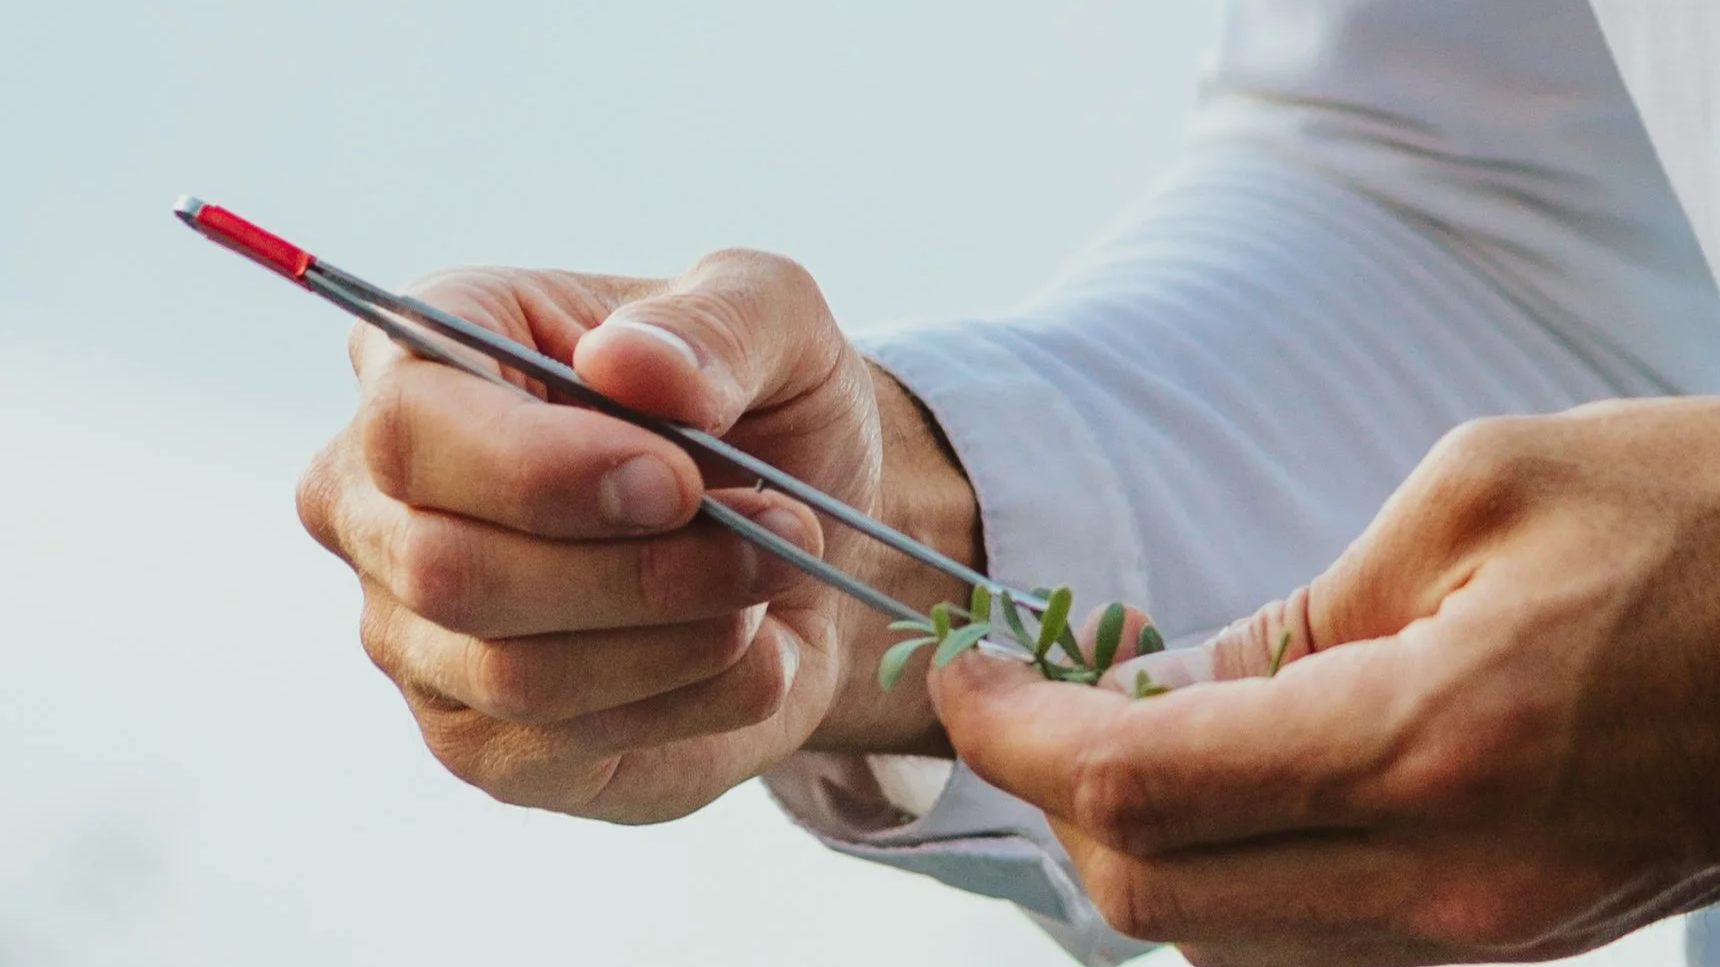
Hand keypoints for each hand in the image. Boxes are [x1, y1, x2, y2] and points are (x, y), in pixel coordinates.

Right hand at [298, 251, 976, 823]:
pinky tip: (751, 648)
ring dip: (685, 635)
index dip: (540, 468)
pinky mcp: (477, 738)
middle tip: (776, 534)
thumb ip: (714, 321)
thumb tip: (626, 361)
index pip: (409, 424)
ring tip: (775, 576)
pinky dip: (694, 700)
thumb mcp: (774, 316)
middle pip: (448, 567)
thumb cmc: (761, 408)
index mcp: (424, 357)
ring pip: (516, 672)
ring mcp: (414, 630)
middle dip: (640, 568)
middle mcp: (382, 500)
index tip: (680, 481)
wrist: (803, 541)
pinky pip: (568, 744)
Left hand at [932, 397, 1719, 965]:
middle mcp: (1446, 879)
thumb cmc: (1695, 519)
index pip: (1134, 784)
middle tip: (1034, 684)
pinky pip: (1299, 940)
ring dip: (1134, 834)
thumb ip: (1294, 610)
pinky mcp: (1505, 938)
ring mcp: (1479, 931)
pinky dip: (1224, 866)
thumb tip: (1171, 685)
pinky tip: (1236, 770)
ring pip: (1212, 938)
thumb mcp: (1475, 496)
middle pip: (1146, 894)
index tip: (963, 674)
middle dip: (1052, 791)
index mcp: (1430, 743)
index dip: (1010, 735)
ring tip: (1134, 713)